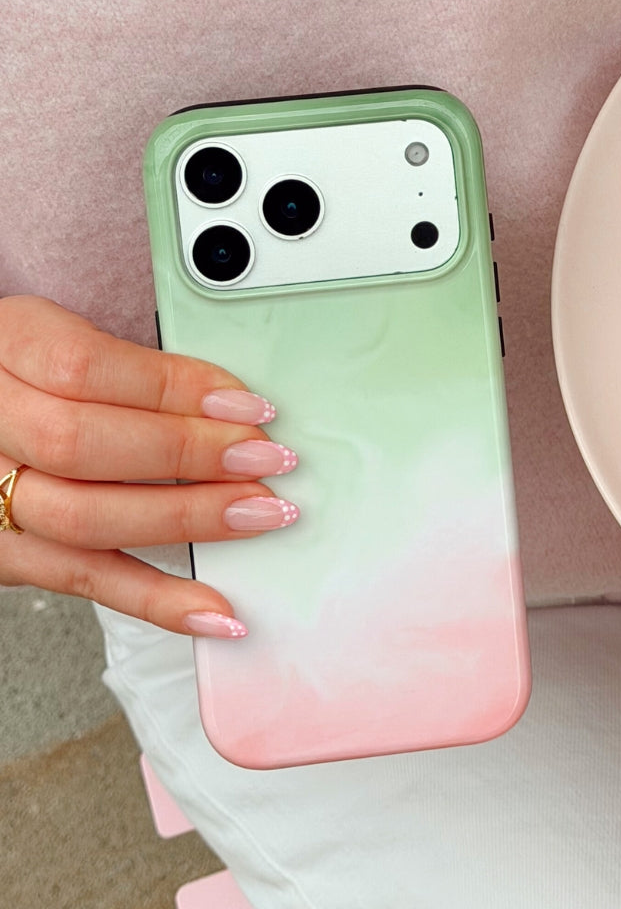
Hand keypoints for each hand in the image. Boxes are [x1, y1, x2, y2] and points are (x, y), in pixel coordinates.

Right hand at [0, 296, 299, 637]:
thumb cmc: (40, 372)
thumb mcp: (67, 337)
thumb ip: (131, 368)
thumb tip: (234, 406)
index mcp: (5, 346)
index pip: (85, 368)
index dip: (175, 389)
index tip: (247, 405)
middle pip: (82, 445)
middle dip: (190, 454)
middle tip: (266, 458)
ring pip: (84, 518)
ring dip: (188, 519)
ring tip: (259, 513)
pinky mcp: (8, 553)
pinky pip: (83, 582)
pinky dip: (157, 601)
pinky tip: (216, 612)